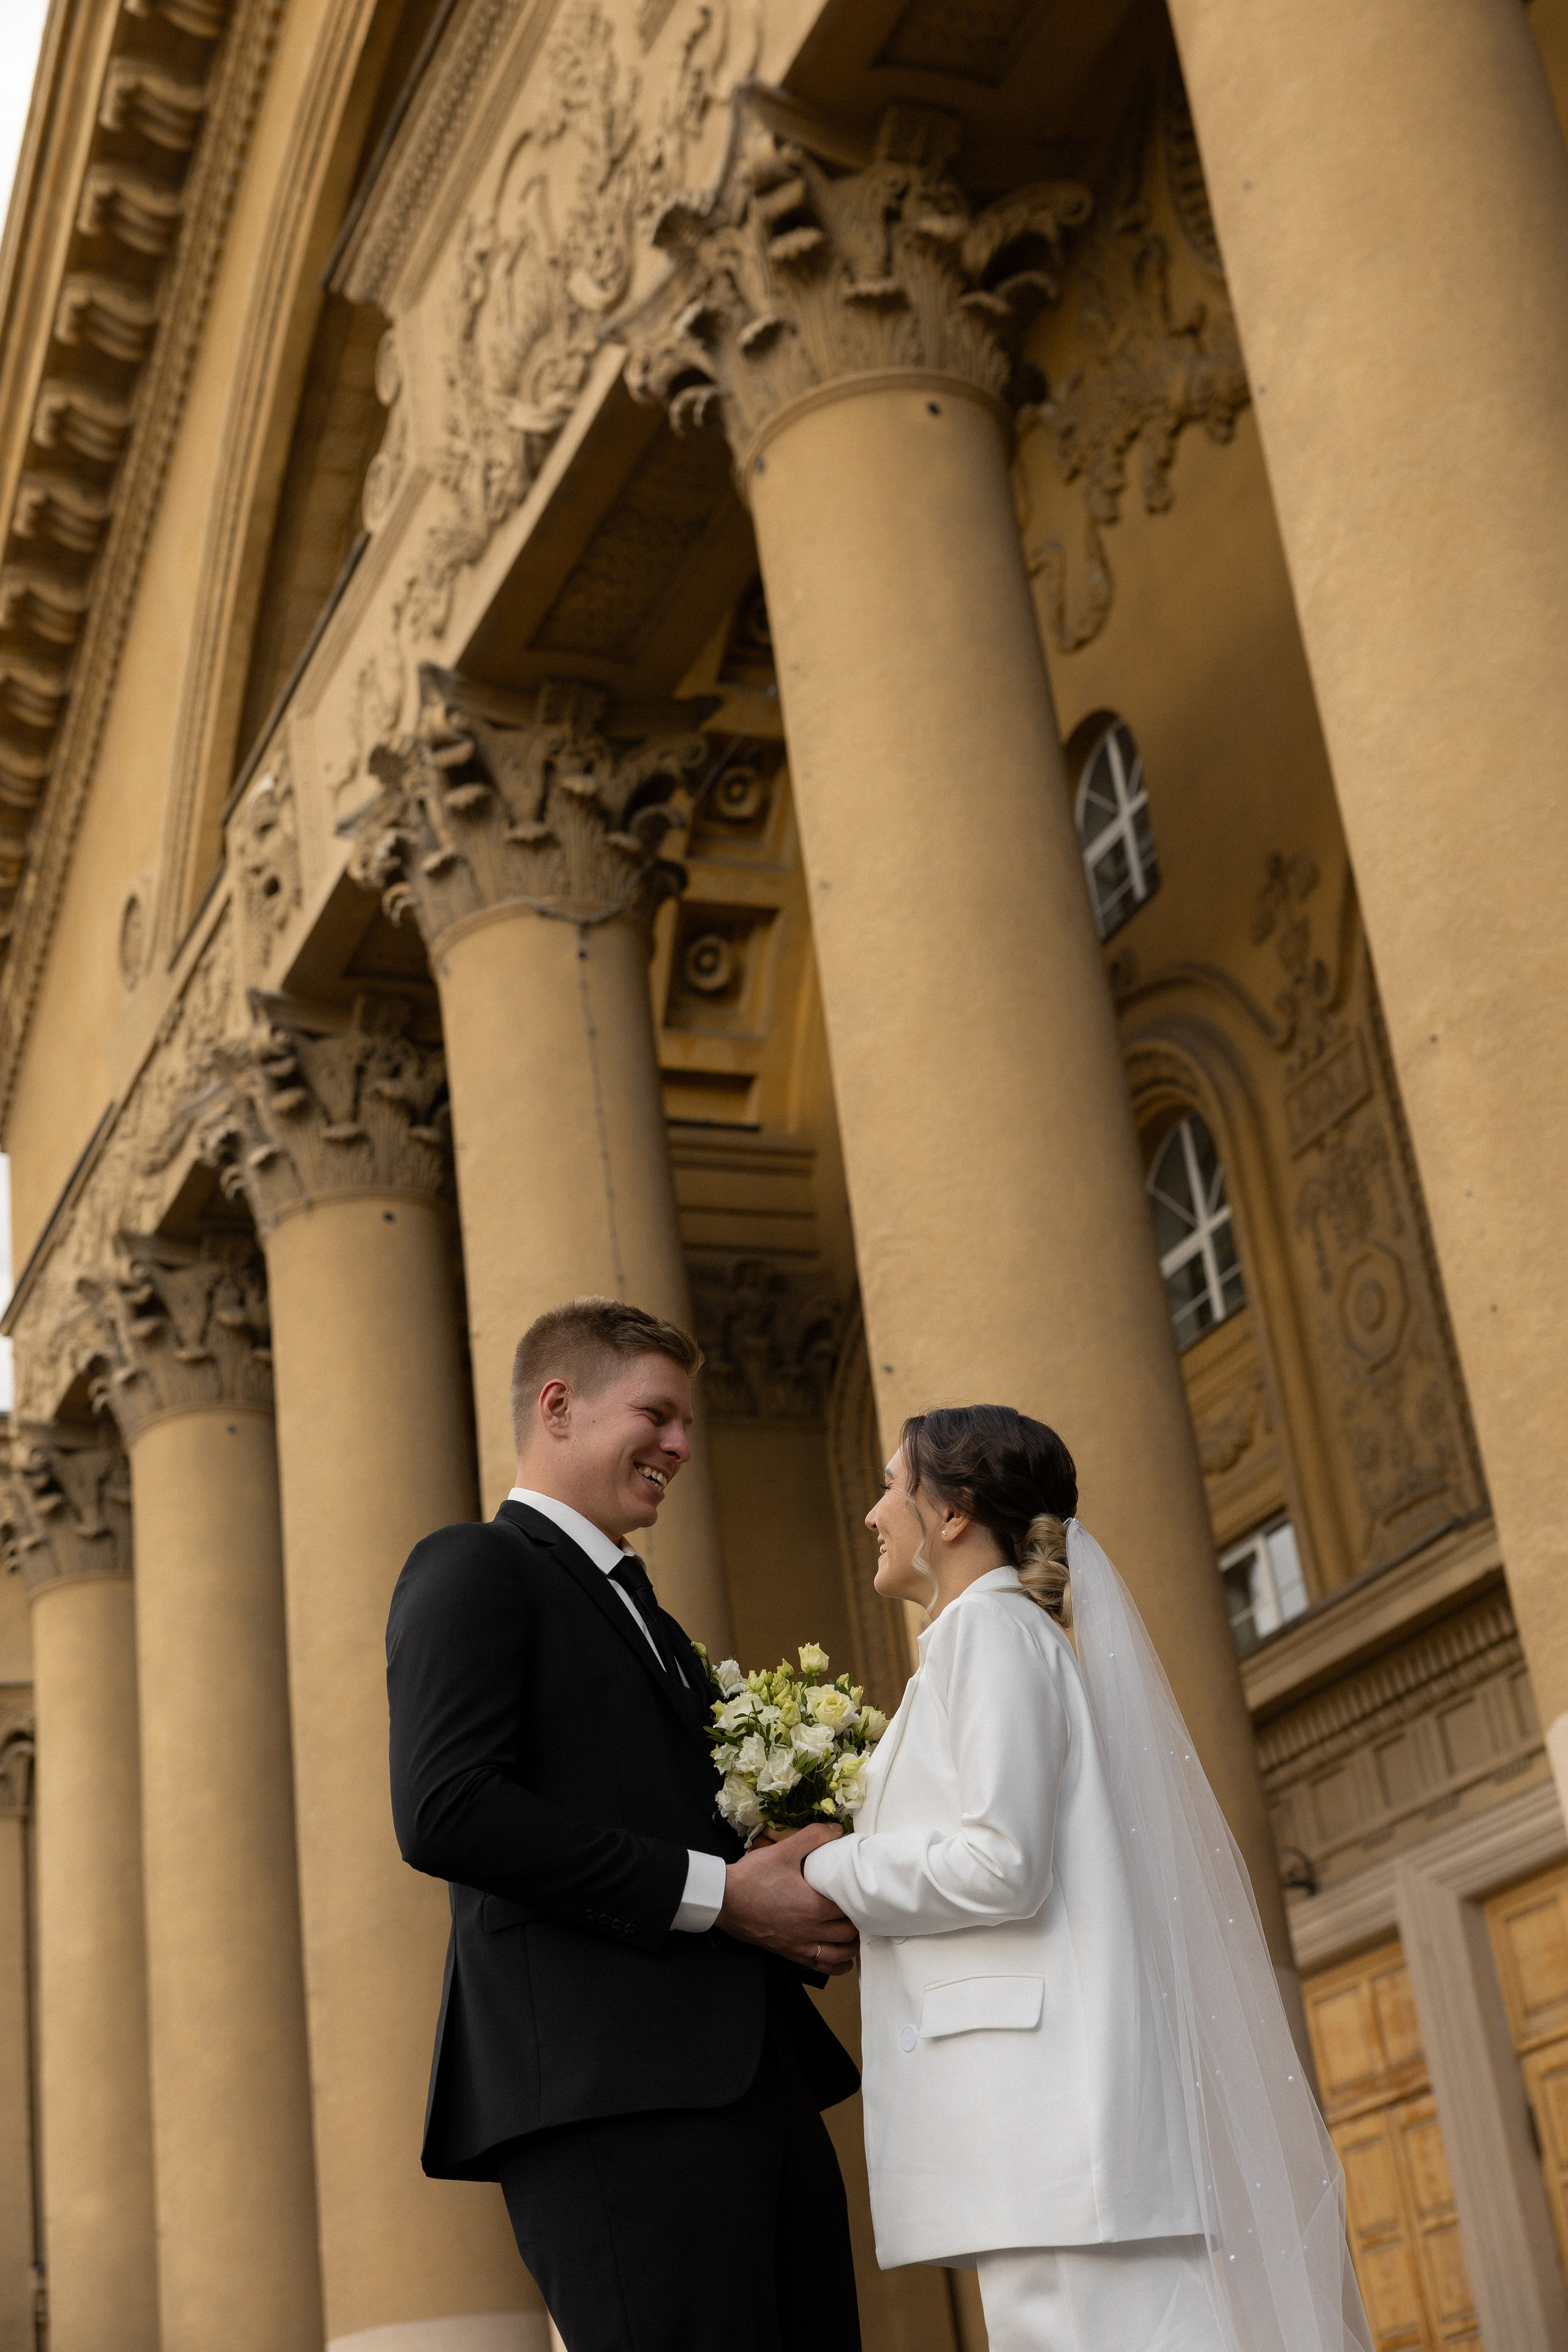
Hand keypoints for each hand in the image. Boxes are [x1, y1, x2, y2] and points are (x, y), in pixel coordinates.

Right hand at [717, 1824, 858, 1973]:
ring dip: (850, 1946)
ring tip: (855, 1933)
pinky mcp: (788, 1953)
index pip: (849, 1908)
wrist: (723, 1900)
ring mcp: (798, 1945)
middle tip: (860, 1908)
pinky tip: (839, 1958)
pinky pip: (818, 1967)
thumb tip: (837, 1830)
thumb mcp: (783, 1851)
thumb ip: (813, 1837)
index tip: (863, 1891)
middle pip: (848, 1933)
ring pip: (837, 1956)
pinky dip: (834, 1965)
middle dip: (858, 1921)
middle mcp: (809, 1931)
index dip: (859, 1899)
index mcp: (812, 1906)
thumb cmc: (752, 1877)